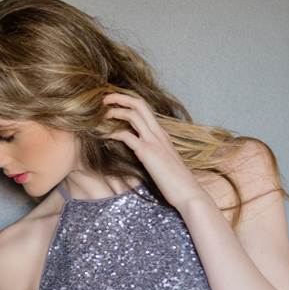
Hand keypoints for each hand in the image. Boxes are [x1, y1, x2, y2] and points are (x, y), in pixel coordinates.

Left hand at [101, 92, 208, 212]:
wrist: (187, 191)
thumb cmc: (176, 182)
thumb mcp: (164, 162)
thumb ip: (153, 154)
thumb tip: (141, 154)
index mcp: (162, 134)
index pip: (145, 109)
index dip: (129, 102)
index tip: (115, 103)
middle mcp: (158, 133)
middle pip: (139, 104)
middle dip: (120, 97)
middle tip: (104, 98)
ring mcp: (153, 141)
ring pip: (133, 115)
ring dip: (115, 111)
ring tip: (101, 114)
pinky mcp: (147, 153)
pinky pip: (127, 136)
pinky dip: (113, 133)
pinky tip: (104, 136)